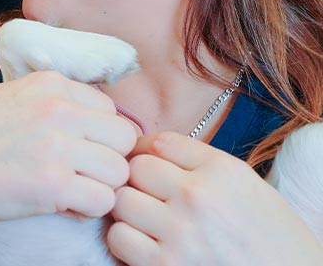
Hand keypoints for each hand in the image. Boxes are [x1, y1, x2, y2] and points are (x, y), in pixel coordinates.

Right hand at [0, 71, 135, 222]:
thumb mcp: (12, 96)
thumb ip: (53, 99)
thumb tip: (97, 116)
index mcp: (50, 84)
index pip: (110, 108)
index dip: (98, 133)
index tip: (75, 147)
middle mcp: (58, 110)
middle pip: (123, 139)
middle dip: (107, 158)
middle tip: (80, 171)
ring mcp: (57, 147)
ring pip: (119, 172)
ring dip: (99, 185)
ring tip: (69, 187)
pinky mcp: (52, 185)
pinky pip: (103, 200)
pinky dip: (87, 207)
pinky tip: (61, 202)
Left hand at [109, 132, 322, 265]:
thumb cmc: (268, 236)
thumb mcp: (244, 185)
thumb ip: (197, 163)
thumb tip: (142, 147)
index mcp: (222, 170)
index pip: (157, 142)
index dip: (143, 152)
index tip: (144, 163)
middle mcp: (199, 196)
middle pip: (134, 169)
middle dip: (136, 182)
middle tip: (149, 198)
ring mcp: (181, 233)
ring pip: (121, 201)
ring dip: (129, 212)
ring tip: (148, 223)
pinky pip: (119, 238)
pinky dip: (126, 242)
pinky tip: (147, 246)